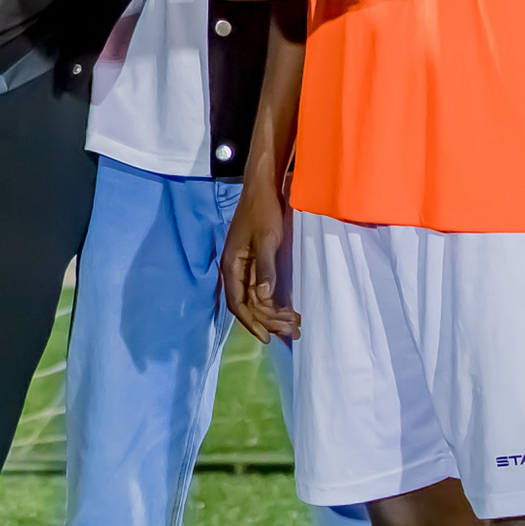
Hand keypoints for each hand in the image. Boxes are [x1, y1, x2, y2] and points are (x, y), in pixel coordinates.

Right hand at [220, 171, 300, 342]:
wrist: (263, 187)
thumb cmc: (263, 211)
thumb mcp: (267, 239)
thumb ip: (265, 268)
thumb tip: (264, 297)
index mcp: (232, 266)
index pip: (238, 303)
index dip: (252, 322)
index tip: (268, 338)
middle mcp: (235, 269)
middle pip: (247, 304)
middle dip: (267, 321)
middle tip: (290, 333)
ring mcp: (244, 265)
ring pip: (255, 297)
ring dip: (272, 313)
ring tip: (292, 325)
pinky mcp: (254, 260)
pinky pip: (260, 287)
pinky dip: (273, 300)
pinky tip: (287, 307)